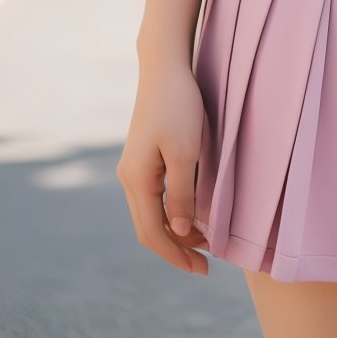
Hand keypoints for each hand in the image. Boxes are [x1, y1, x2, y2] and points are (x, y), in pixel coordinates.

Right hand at [116, 56, 210, 275]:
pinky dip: (174, 211)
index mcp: (137, 180)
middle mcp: (130, 178)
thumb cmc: (178, 106)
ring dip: (177, 230)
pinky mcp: (144, 157)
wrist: (165, 67)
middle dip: (176, 248)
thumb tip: (179, 231)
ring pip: (153, 212)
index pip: (153, 233)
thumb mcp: (185, 151)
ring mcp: (135, 167)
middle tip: (206, 264)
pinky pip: (156, 196)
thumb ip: (181, 193)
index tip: (203, 269)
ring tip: (206, 240)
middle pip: (149, 227)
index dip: (177, 255)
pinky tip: (194, 212)